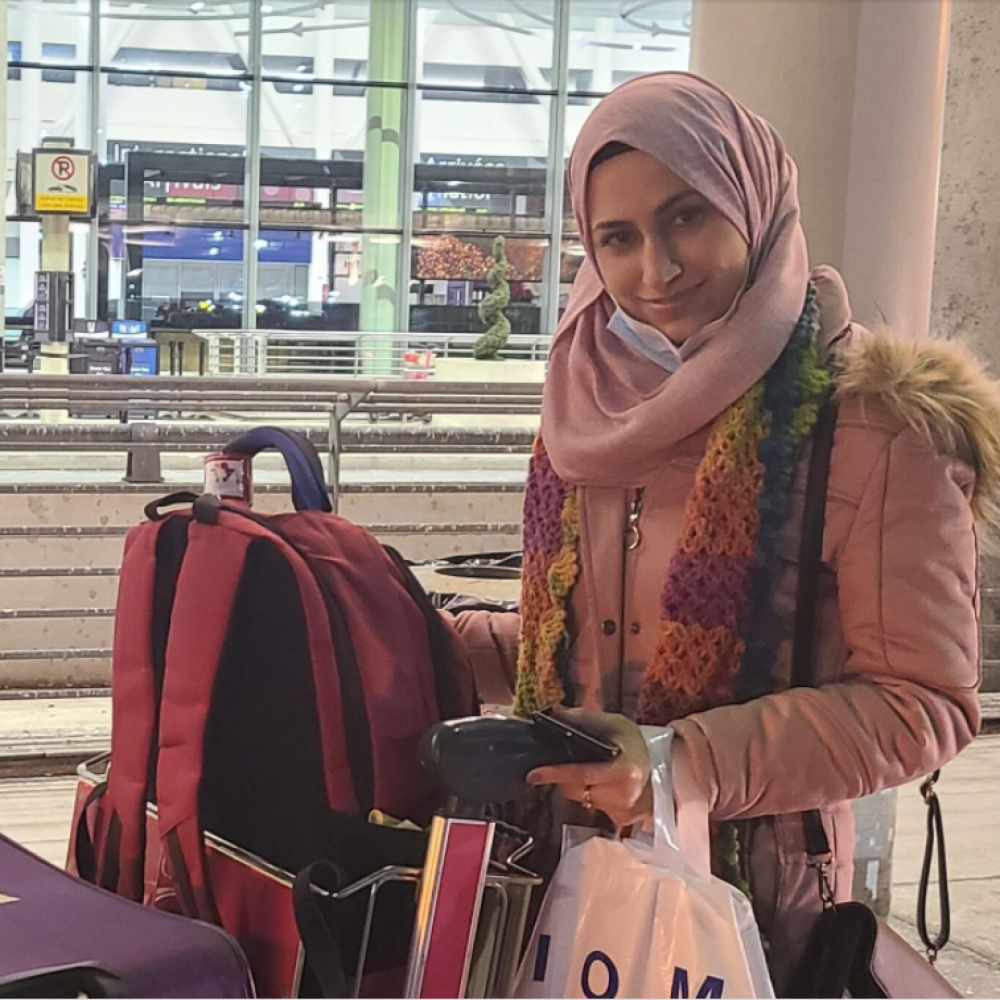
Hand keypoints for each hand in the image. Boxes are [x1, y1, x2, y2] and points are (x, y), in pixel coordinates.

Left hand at [526, 707, 652, 828]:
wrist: (665, 770)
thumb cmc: (636, 745)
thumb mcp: (614, 724)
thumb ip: (583, 718)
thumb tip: (553, 712)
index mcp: (623, 771)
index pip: (581, 774)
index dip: (555, 773)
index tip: (533, 774)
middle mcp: (623, 795)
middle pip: (574, 790)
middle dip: (564, 776)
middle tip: (570, 762)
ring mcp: (622, 811)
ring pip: (580, 800)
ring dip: (578, 786)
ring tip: (591, 771)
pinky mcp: (620, 821)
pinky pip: (592, 807)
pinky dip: (590, 796)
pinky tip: (601, 785)